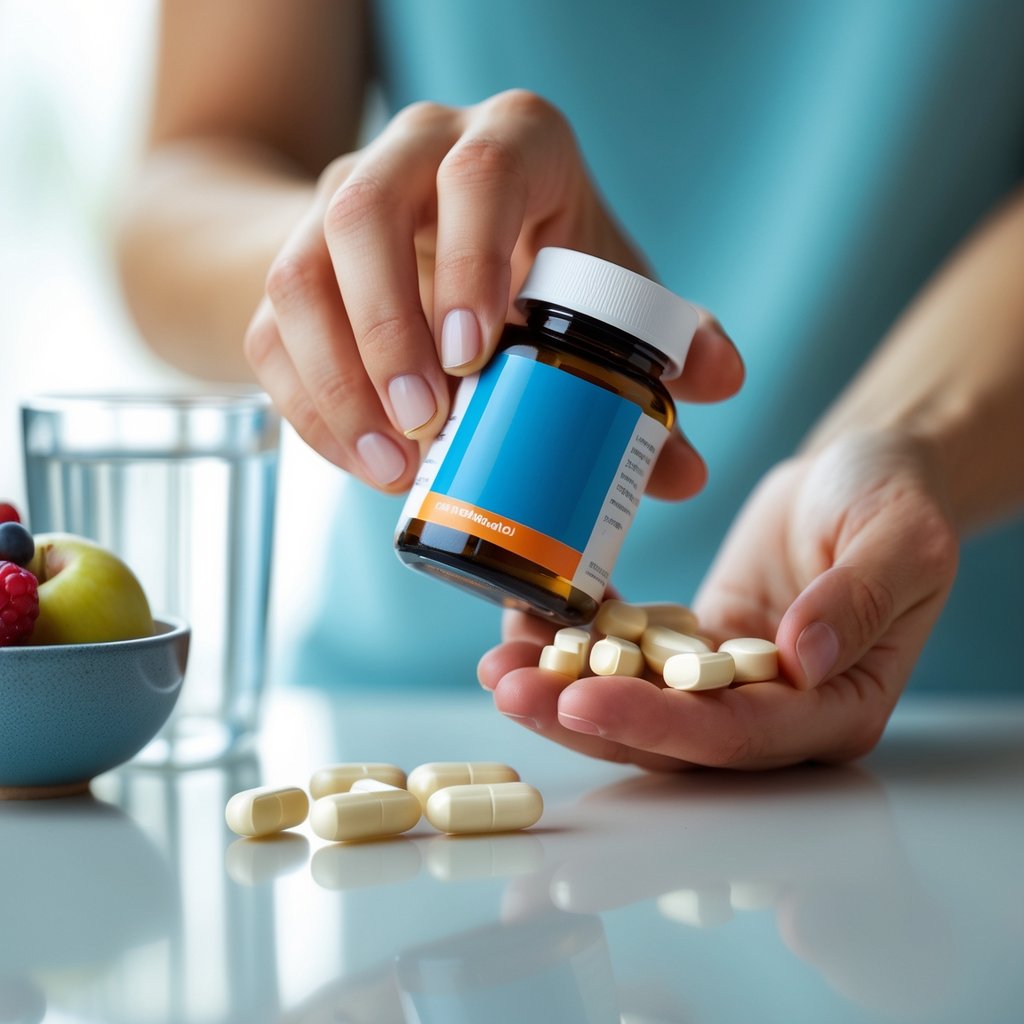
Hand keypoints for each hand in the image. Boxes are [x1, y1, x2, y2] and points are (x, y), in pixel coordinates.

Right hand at [243, 89, 741, 493]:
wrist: (435, 249)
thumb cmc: (538, 265)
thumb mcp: (602, 289)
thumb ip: (654, 360)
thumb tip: (690, 468)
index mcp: (508, 146)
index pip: (480, 170)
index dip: (469, 255)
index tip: (473, 356)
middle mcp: (410, 157)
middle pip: (363, 214)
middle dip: (387, 329)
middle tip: (428, 424)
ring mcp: (337, 206)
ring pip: (298, 273)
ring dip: (336, 379)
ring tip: (391, 465)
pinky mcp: (290, 264)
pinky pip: (271, 331)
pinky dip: (309, 406)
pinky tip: (362, 460)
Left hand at [478, 430, 958, 768]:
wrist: (860, 473)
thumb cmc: (897, 500)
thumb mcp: (902, 538)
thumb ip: (861, 600)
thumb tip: (804, 660)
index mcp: (838, 708)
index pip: (738, 735)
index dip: (657, 723)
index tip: (579, 699)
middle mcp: (777, 711)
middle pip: (671, 734)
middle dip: (584, 716)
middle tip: (507, 686)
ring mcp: (727, 682)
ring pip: (637, 701)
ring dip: (562, 687)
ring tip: (497, 661)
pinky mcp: (689, 645)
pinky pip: (628, 653)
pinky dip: (577, 642)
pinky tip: (525, 621)